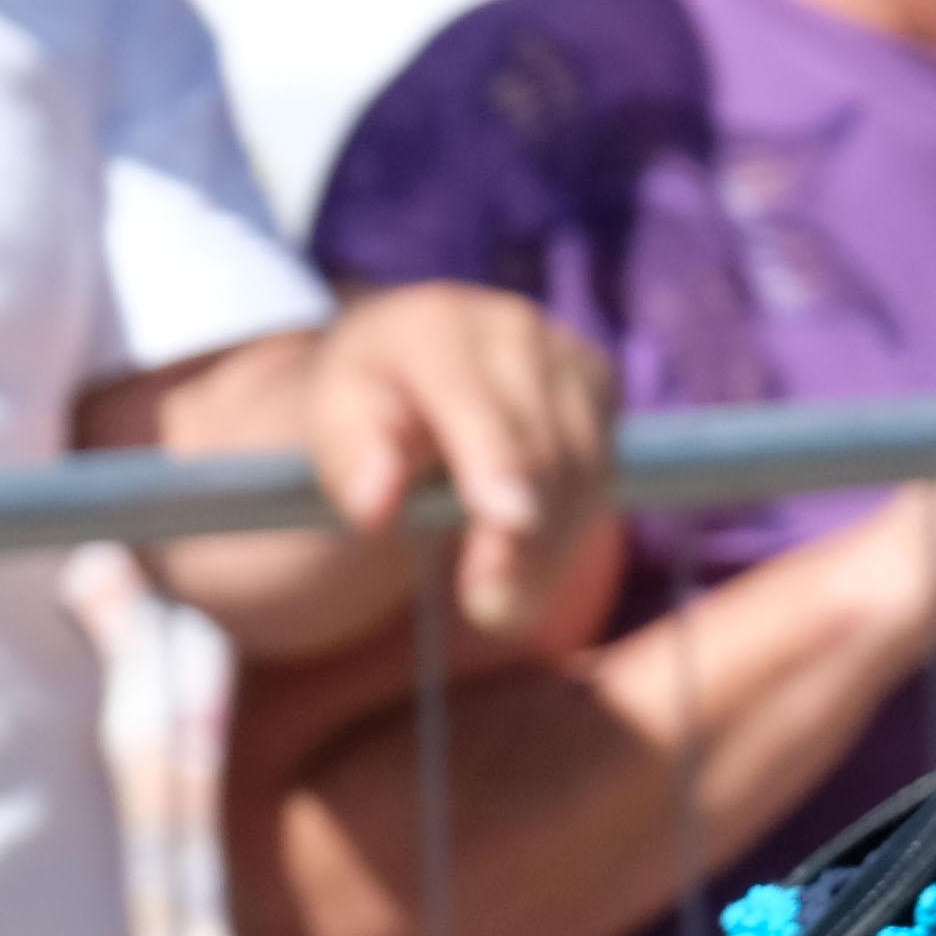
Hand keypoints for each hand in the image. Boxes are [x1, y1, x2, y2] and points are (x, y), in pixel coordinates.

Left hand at [295, 285, 617, 637]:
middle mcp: (510, 327)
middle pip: (542, 445)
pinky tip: (533, 558)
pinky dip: (571, 529)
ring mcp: (566, 354)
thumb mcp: (334, 427)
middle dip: (525, 537)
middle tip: (490, 611)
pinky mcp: (601, 385)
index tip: (512, 521)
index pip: (473, 400)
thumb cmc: (367, 406)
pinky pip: (602, 474)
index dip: (498, 459)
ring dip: (551, 549)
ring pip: (584, 469)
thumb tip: (374, 506)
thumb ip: (350, 460)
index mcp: (432, 325)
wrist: (413, 363)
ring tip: (503, 605)